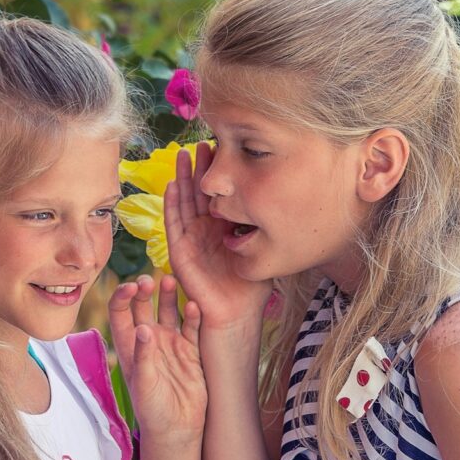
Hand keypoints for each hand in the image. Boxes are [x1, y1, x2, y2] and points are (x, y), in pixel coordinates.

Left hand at [108, 274, 206, 443]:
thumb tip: (143, 328)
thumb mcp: (144, 384)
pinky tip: (194, 305)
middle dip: (145, 290)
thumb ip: (144, 355)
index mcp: (129, 346)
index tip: (130, 287)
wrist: (178, 429)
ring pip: (168, 310)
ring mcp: (171, 343)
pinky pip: (191, 327)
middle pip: (143, 306)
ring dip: (169, 295)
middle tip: (149, 280)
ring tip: (171, 280)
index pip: (120, 313)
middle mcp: (149, 340)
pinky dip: (193, 316)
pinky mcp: (191, 350)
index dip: (122, 297)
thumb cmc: (153, 410)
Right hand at [165, 144, 272, 331]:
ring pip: (183, 203)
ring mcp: (190, 241)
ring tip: (184, 155)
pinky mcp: (180, 253)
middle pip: (198, 192)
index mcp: (222, 228)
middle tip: (202, 142)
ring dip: (182, 179)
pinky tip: (172, 184)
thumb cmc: (252, 289)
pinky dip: (171, 204)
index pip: (217, 193)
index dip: (218, 172)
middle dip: (199, 168)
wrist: (237, 316)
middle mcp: (204, 231)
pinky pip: (173, 224)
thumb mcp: (264, 250)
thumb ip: (266, 229)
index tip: (222, 146)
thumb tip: (288, 200)